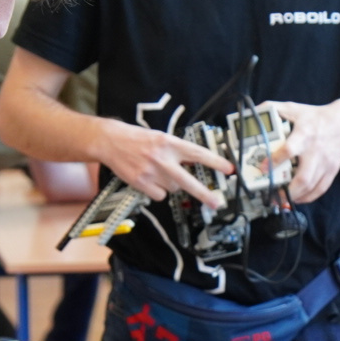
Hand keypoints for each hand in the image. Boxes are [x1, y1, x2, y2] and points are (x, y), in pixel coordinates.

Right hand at [94, 118, 232, 209]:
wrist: (111, 141)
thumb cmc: (138, 139)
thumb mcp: (161, 138)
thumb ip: (178, 151)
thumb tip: (196, 164)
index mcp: (170, 143)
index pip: (198, 154)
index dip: (215, 162)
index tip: (228, 169)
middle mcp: (162, 158)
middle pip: (188, 181)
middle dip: (204, 194)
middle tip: (216, 203)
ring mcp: (151, 172)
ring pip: (173, 188)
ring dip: (170, 184)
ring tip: (158, 171)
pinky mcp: (141, 183)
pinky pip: (160, 195)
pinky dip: (157, 191)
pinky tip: (150, 179)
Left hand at [269, 99, 339, 203]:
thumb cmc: (315, 116)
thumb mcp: (294, 108)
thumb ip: (273, 109)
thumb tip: (253, 114)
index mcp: (304, 134)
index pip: (289, 149)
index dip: (275, 160)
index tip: (263, 169)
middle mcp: (315, 151)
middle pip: (303, 177)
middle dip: (287, 191)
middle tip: (273, 196)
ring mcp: (325, 163)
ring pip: (311, 186)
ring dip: (295, 197)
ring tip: (281, 200)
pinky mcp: (332, 170)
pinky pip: (320, 189)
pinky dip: (308, 198)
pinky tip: (297, 199)